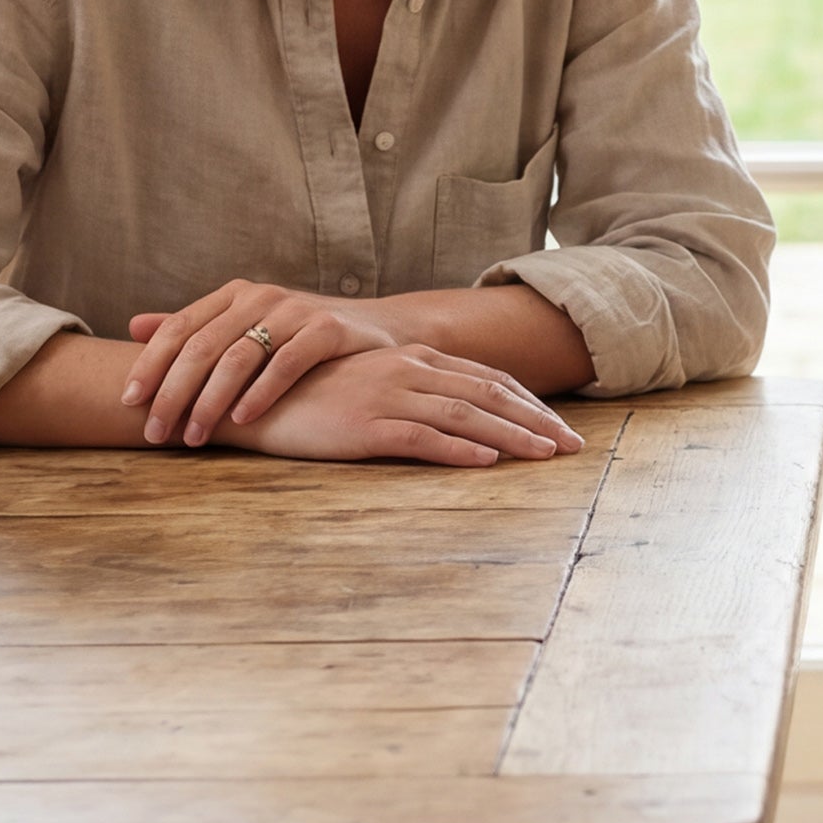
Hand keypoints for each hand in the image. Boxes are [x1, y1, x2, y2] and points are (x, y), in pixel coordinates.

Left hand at [122, 279, 399, 445]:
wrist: (381, 330)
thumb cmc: (306, 337)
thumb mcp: (249, 326)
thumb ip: (196, 327)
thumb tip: (134, 326)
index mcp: (234, 295)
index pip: (179, 328)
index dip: (150, 364)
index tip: (129, 401)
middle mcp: (260, 297)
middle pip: (202, 346)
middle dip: (173, 393)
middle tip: (155, 432)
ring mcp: (295, 310)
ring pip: (238, 356)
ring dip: (210, 400)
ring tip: (194, 435)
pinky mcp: (328, 329)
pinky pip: (286, 363)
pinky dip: (261, 393)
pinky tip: (242, 419)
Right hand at [229, 344, 583, 466]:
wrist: (249, 397)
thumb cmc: (312, 396)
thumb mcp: (370, 386)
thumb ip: (413, 392)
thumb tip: (460, 419)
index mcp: (413, 359)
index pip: (487, 379)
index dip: (529, 404)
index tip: (561, 428)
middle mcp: (407, 370)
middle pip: (489, 394)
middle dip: (538, 420)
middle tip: (574, 447)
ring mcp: (387, 396)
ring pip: (466, 416)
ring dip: (512, 437)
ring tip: (546, 457)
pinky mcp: (365, 426)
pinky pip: (421, 438)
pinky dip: (459, 451)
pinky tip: (488, 464)